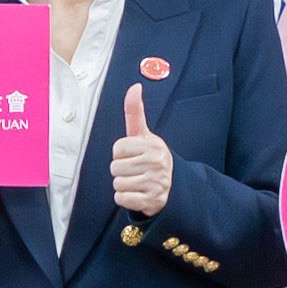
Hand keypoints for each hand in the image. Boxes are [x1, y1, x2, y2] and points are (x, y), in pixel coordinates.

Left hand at [109, 86, 172, 216]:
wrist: (171, 186)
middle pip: (115, 167)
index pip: (117, 149)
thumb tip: (134, 87)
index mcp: (152, 144)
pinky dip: (126, 199)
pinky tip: (138, 194)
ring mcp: (156, 182)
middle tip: (136, 171)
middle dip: (122, 171)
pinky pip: (121, 199)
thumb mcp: (143, 135)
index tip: (134, 156)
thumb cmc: (150, 157)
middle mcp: (156, 162)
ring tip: (138, 182)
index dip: (121, 154)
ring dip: (123, 185)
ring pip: (117, 184)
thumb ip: (135, 112)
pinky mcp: (152, 200)